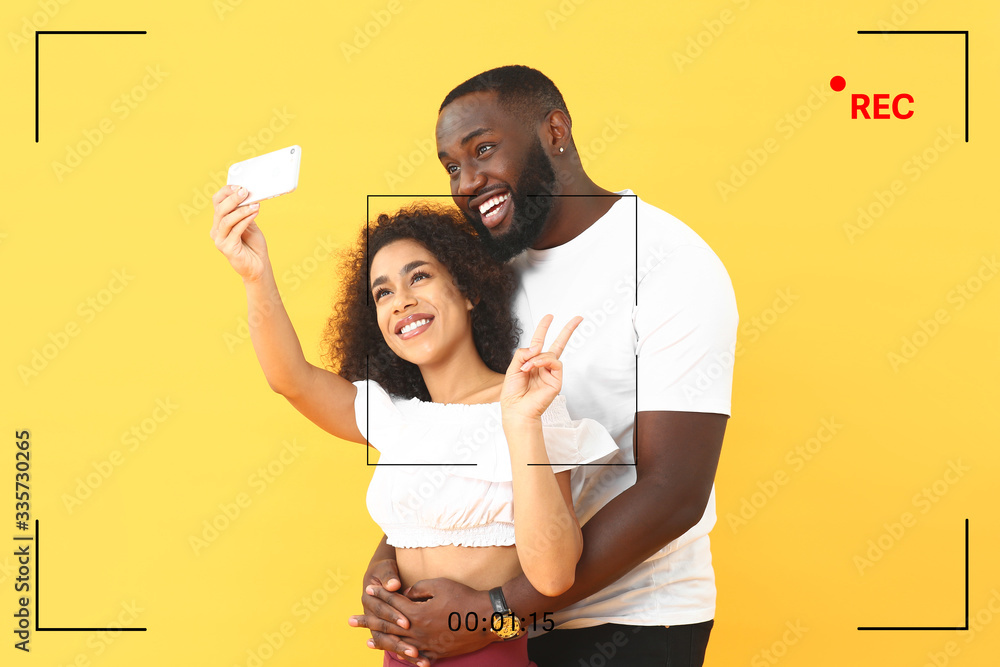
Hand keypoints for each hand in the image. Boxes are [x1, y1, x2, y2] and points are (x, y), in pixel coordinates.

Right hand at [209, 184, 268, 281]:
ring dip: (241, 209)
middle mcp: (216, 230)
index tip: (239, 186)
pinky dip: (246, 219)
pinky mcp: (227, 248)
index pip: (217, 202)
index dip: (226, 192)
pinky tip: (254, 213)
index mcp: (219, 222)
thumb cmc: (253, 245)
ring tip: (255, 204)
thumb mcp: (249, 223)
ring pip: (226, 219)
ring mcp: (220, 240)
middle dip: (233, 198)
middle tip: (245, 192)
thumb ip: (244, 211)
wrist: (258, 266)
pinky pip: (236, 230)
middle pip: (220, 209)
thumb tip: (246, 194)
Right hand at [348, 556, 421, 662]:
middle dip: (400, 643)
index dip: (394, 616)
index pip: (382, 610)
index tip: (407, 623)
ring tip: (421, 662)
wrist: (379, 575)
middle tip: (415, 651)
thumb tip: (393, 585)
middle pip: (385, 632)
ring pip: (389, 643)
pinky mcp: (388, 631)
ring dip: (405, 653)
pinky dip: (407, 654)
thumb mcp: (385, 569)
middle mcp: (372, 615)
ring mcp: (379, 625)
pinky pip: (396, 645)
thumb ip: (389, 576)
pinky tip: (421, 662)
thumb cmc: (385, 571)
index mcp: (369, 600)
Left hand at [354, 578, 495, 665]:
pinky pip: (417, 656)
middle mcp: (417, 630)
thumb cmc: (463, 597)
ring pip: (398, 643)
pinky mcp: (436, 652)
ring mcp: (426, 643)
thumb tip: (405, 594)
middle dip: (368, 621)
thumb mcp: (439, 585)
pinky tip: (398, 656)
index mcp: (416, 611)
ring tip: (366, 641)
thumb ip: (418, 589)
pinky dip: (405, 656)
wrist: (485, 618)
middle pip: (388, 624)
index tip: (367, 589)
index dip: (380, 594)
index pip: (393, 602)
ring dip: (381, 641)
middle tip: (350, 621)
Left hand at [500, 314, 582, 422]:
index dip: (544, 328)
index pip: (540, 342)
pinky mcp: (557, 381)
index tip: (550, 316)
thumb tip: (536, 347)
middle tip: (578, 318)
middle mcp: (544, 366)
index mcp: (533, 362)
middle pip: (558, 345)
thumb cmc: (513, 393)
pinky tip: (534, 366)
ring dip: (537, 358)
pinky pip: (555, 362)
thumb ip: (523, 353)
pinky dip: (543, 361)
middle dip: (568, 330)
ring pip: (551, 354)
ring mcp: (551, 373)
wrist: (516, 409)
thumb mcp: (513, 368)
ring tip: (526, 368)